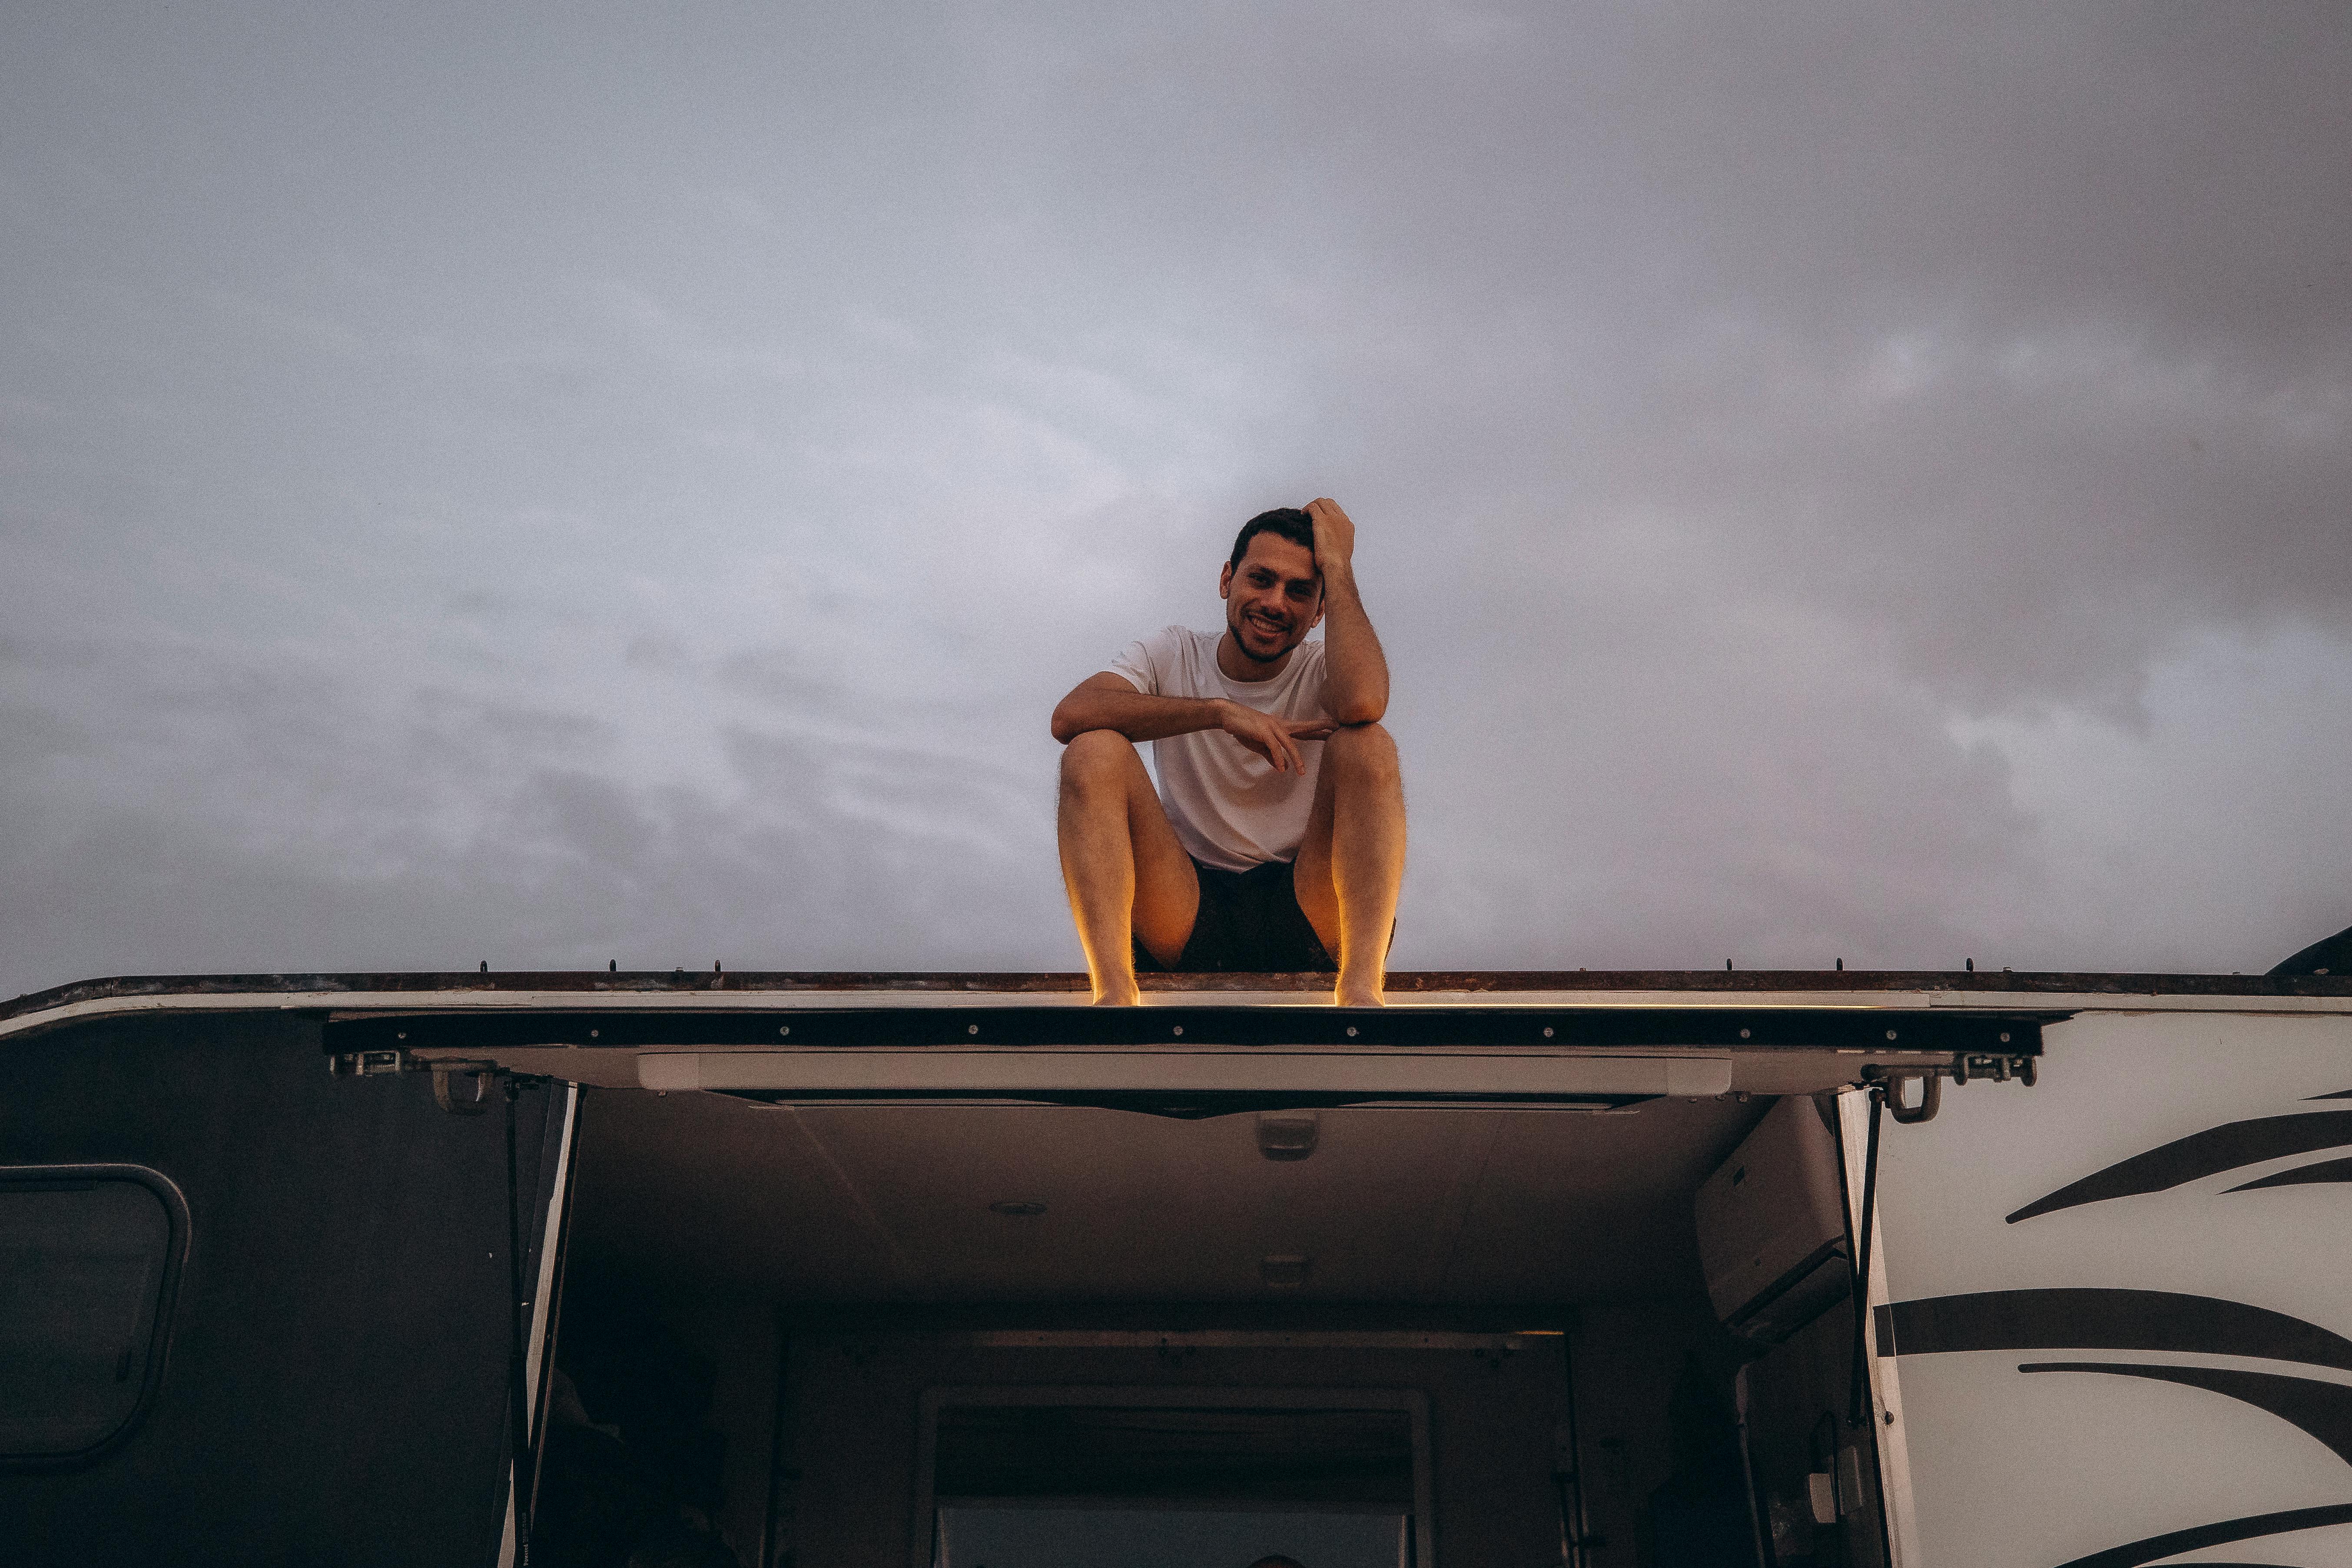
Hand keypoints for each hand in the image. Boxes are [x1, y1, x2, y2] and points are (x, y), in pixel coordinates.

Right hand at [1219, 702, 1336, 772]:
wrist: (1228, 716)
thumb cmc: (1245, 729)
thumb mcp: (1260, 746)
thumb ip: (1272, 756)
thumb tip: (1284, 767)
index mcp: (1281, 728)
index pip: (1303, 729)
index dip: (1318, 730)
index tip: (1333, 728)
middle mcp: (1280, 725)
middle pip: (1304, 728)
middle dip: (1320, 728)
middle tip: (1337, 727)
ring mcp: (1272, 727)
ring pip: (1290, 744)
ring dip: (1297, 759)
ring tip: (1302, 772)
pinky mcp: (1263, 731)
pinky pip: (1274, 748)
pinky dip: (1278, 759)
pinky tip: (1281, 768)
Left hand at [1304, 497, 1355, 574]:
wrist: (1337, 566)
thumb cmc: (1337, 563)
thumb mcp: (1342, 548)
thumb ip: (1338, 539)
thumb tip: (1331, 540)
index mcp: (1348, 525)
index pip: (1337, 510)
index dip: (1326, 511)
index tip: (1319, 517)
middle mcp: (1341, 519)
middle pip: (1329, 503)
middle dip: (1318, 506)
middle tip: (1310, 514)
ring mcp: (1332, 518)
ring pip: (1320, 502)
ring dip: (1312, 506)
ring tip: (1305, 514)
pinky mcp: (1321, 520)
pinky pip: (1312, 507)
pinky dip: (1307, 509)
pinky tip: (1303, 515)